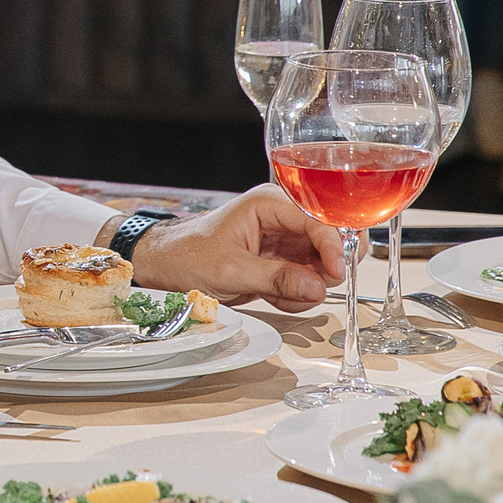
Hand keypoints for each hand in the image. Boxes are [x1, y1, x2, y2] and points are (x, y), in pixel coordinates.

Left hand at [125, 184, 343, 313]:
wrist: (164, 267)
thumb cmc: (186, 255)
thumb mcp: (230, 269)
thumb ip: (276, 278)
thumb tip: (317, 286)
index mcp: (268, 204)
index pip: (318, 219)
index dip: (333, 246)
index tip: (337, 273)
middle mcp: (281, 219)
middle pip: (329, 241)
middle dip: (323, 269)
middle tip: (311, 287)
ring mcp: (284, 242)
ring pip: (321, 266)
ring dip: (308, 287)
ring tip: (278, 295)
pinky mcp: (281, 264)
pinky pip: (306, 282)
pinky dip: (297, 296)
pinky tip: (273, 297)